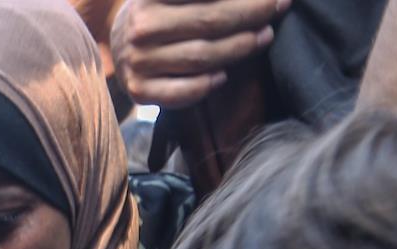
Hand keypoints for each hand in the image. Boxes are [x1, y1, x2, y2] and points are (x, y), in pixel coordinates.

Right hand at [108, 0, 289, 109]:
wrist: (120, 42)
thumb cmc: (163, 9)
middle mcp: (141, 26)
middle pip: (209, 20)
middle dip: (251, 14)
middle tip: (276, 7)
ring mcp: (137, 60)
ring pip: (201, 57)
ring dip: (240, 48)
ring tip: (264, 36)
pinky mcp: (138, 90)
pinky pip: (181, 92)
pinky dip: (206, 85)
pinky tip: (223, 76)